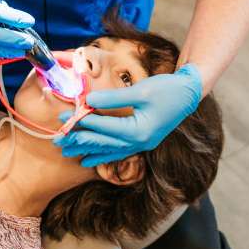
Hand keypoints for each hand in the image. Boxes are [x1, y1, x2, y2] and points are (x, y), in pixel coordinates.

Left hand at [55, 65, 202, 165]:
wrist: (189, 93)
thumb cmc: (168, 89)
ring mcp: (142, 145)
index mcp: (139, 130)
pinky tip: (90, 159)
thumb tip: (89, 100)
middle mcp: (140, 142)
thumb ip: (114, 97)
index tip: (65, 117)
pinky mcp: (143, 142)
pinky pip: (119, 152)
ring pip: (110, 151)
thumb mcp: (141, 90)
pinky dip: (103, 154)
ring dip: (88, 151)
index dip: (84, 122)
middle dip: (79, 141)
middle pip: (104, 143)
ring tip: (68, 153)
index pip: (105, 128)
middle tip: (58, 140)